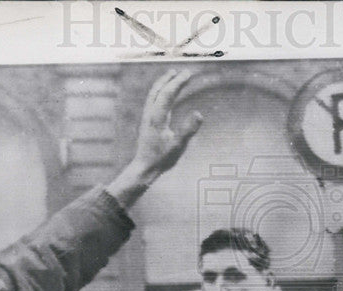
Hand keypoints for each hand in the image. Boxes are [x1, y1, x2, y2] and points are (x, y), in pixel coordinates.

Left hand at [106, 70, 201, 206]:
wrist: (144, 167)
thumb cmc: (162, 158)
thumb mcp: (178, 146)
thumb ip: (188, 129)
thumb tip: (199, 114)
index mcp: (157, 117)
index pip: (168, 93)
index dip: (179, 82)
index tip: (189, 74)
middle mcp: (150, 113)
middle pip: (159, 89)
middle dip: (171, 78)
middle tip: (184, 71)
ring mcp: (147, 116)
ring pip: (154, 93)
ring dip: (163, 82)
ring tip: (172, 74)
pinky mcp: (147, 121)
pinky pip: (153, 100)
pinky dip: (160, 91)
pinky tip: (165, 93)